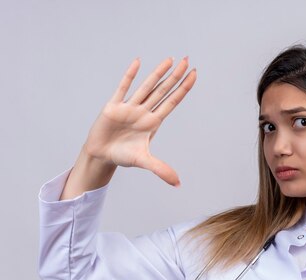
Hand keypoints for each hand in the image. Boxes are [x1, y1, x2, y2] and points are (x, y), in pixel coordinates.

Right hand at [82, 56, 196, 186]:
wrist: (101, 155)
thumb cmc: (123, 156)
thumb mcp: (144, 162)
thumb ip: (161, 170)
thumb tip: (178, 184)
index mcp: (153, 122)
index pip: (172, 101)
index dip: (183, 89)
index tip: (194, 75)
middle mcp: (144, 111)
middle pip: (163, 90)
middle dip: (175, 76)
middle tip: (187, 60)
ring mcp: (129, 107)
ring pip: (147, 86)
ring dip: (158, 73)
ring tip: (170, 59)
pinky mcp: (113, 106)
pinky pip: (123, 88)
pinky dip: (130, 75)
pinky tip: (138, 62)